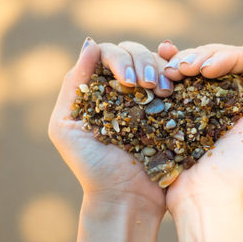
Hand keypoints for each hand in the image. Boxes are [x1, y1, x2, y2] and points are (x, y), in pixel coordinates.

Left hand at [49, 38, 169, 241]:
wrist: (127, 196)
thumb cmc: (91, 166)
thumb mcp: (66, 127)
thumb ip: (73, 86)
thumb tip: (90, 44)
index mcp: (99, 89)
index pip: (108, 54)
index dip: (119, 59)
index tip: (127, 82)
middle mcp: (123, 89)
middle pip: (133, 53)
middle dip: (141, 62)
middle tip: (146, 86)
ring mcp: (148, 97)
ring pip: (155, 62)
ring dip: (159, 68)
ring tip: (161, 90)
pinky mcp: (169, 108)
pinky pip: (175, 80)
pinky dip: (176, 72)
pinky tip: (176, 78)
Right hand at [158, 40, 242, 241]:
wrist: (206, 199)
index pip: (241, 61)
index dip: (223, 57)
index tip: (206, 70)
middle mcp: (228, 97)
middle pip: (215, 60)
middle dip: (199, 58)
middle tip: (182, 68)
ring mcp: (202, 104)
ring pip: (193, 68)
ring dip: (181, 62)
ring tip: (170, 70)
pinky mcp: (180, 112)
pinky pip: (176, 83)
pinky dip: (168, 68)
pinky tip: (162, 59)